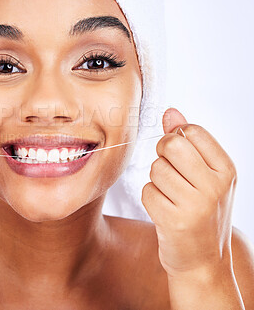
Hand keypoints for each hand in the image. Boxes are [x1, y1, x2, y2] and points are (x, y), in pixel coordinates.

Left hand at [141, 108, 236, 277]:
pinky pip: (147, 191)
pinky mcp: (174, 221)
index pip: (192, 130)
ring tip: (170, 196)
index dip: (176, 138)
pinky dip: (151, 198)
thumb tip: (171, 112)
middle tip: (169, 171)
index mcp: (226, 169)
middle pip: (171, 145)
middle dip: (162, 154)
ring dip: (156, 180)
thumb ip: (188, 142)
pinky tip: (164, 210)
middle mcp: (215, 186)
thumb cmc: (201, 211)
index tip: (179, 154)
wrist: (203, 260)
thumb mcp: (205, 175)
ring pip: (156, 169)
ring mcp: (196, 205)